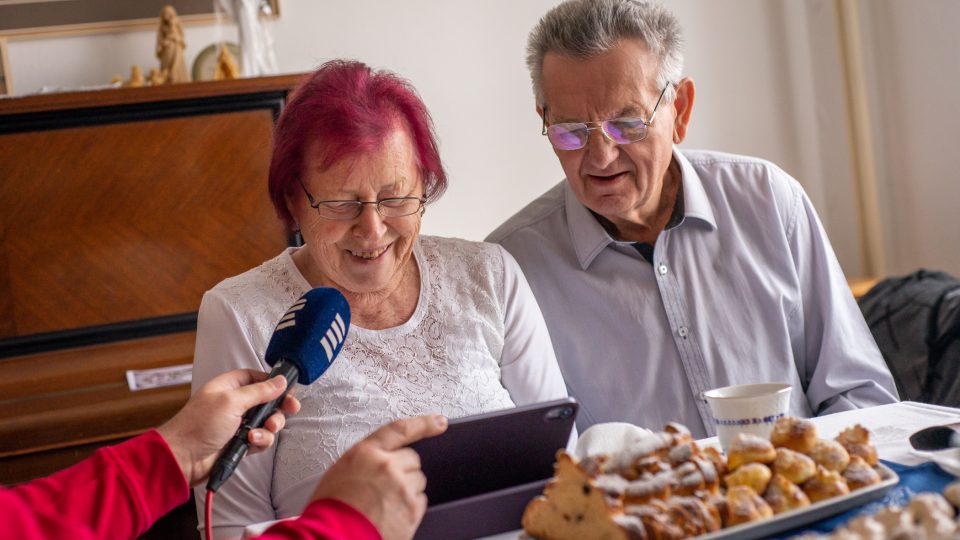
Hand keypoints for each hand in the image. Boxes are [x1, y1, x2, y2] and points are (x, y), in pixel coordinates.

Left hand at [157, 369, 300, 485]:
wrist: (183, 458)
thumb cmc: (198, 425)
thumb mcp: (231, 402)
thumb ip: (259, 391)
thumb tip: (279, 381)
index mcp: (230, 387)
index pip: (257, 378)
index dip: (273, 382)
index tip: (288, 388)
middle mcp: (235, 403)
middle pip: (267, 400)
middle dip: (279, 407)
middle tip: (290, 409)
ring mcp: (238, 424)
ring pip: (267, 421)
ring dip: (269, 426)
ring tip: (262, 431)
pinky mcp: (240, 442)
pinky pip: (261, 439)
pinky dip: (260, 441)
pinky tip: (250, 442)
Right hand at [310, 415, 447, 539]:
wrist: (332, 536)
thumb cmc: (330, 509)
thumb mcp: (341, 472)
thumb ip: (367, 460)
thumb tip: (380, 461)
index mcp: (366, 453)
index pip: (400, 429)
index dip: (424, 424)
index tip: (439, 422)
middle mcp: (387, 467)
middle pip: (412, 459)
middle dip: (404, 469)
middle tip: (387, 485)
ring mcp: (402, 489)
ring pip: (418, 481)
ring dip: (408, 489)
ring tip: (386, 503)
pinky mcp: (411, 511)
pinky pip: (420, 502)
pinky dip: (410, 508)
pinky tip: (392, 515)